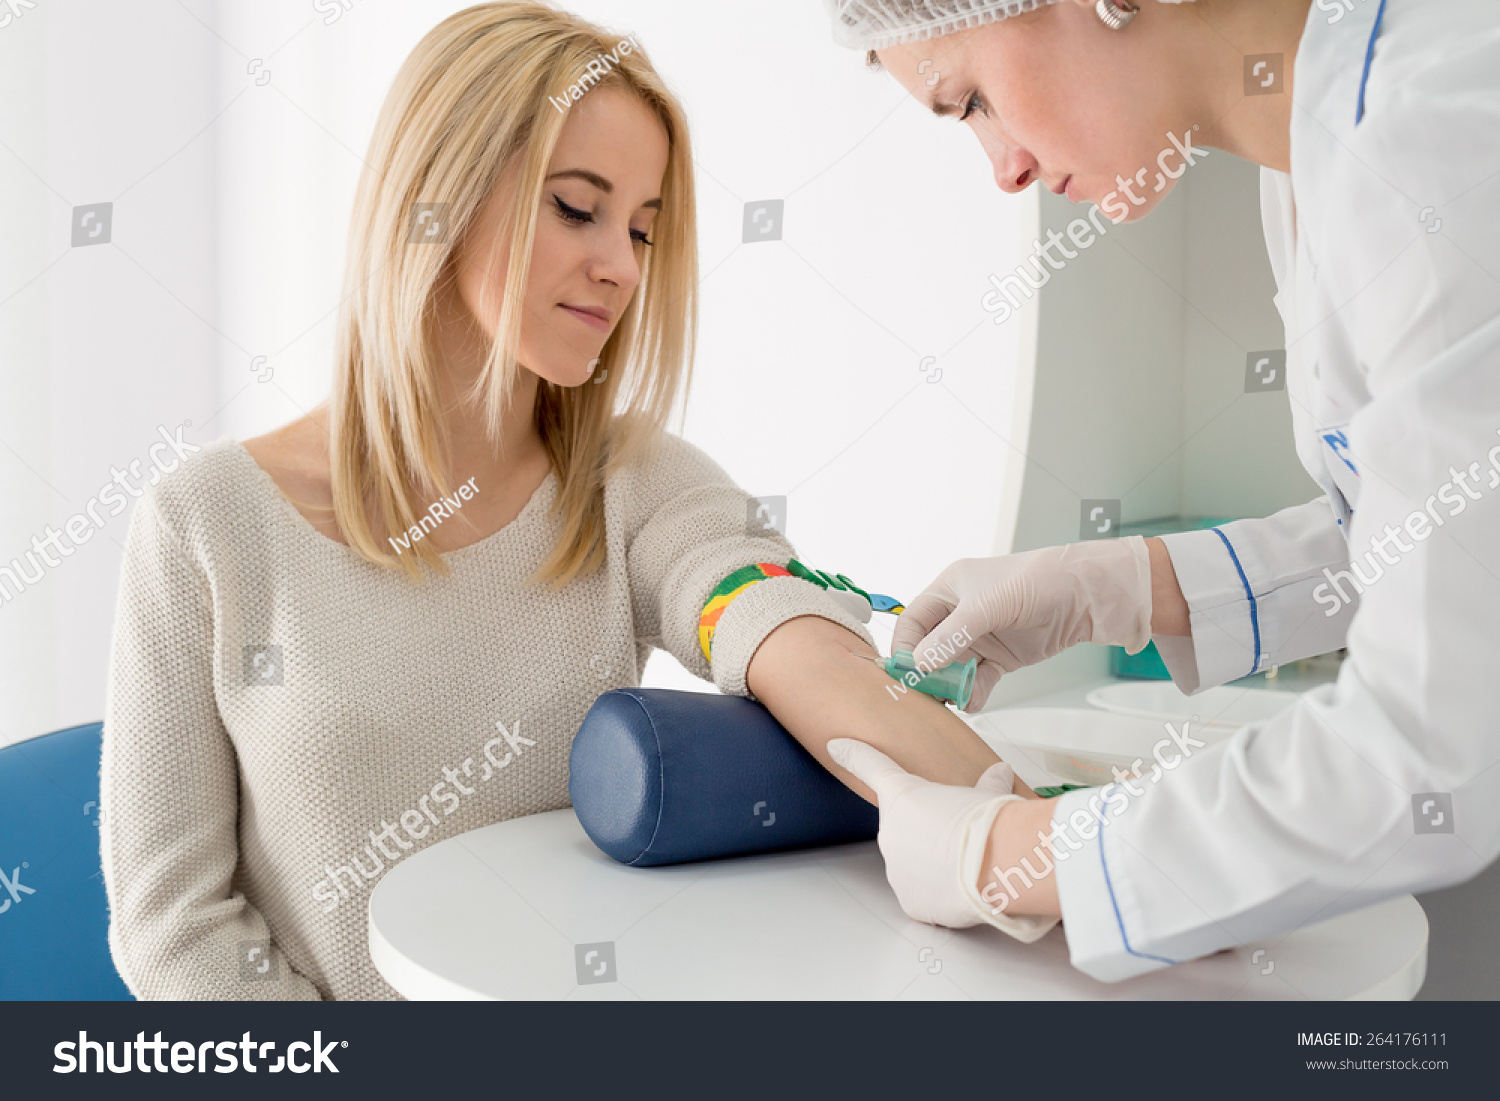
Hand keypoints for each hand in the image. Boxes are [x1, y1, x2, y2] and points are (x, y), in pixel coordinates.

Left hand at [828, 739, 1055, 941]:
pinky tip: (963, 888)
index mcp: (903, 796)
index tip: (837, 747)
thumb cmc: (989, 824)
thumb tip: (999, 772)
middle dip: (928, 829)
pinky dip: (939, 892)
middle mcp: (891, 832)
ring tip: (968, 864)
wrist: (998, 864)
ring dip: (933, 862)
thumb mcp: (989, 795)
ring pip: (911, 863)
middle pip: (904, 827)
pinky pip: (921, 894)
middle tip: (961, 834)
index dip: (854, 754)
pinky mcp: (911, 902)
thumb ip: (988, 784)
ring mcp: (897, 870)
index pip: (871, 767)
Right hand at [892, 538, 1152, 712]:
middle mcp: (961, 613)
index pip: (913, 621)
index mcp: (950, 589)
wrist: (1085, 595)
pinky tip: (973, 701)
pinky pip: (978, 678)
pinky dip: (974, 692)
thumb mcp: (988, 605)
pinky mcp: (1002, 657)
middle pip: (930, 648)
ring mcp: (981, 636)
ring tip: (950, 702)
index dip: (905, 646)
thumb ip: (952, 635)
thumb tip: (920, 664)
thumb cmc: (1036, 582)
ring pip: (953, 667)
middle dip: (927, 672)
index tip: (904, 673)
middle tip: (924, 695)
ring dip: (950, 686)